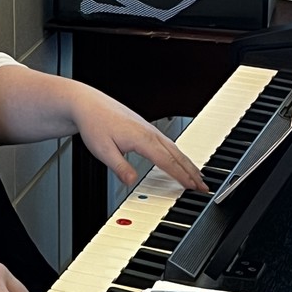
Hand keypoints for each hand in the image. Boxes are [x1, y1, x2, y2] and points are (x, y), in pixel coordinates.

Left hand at [71, 87, 207, 191]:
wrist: (88, 104)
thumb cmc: (94, 123)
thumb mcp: (102, 150)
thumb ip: (119, 167)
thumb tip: (131, 182)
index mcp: (142, 138)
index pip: (167, 161)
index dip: (181, 176)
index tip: (193, 187)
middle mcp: (150, 132)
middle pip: (177, 155)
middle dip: (192, 172)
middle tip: (204, 187)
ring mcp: (149, 129)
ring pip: (174, 148)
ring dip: (188, 163)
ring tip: (198, 176)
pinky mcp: (145, 128)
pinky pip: (168, 144)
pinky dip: (178, 154)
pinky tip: (179, 160)